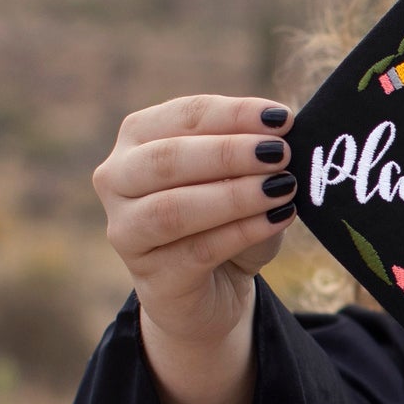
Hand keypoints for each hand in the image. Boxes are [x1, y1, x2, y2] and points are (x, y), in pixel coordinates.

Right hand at [93, 95, 296, 348]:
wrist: (213, 290)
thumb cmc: (227, 219)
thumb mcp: (242, 179)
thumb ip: (254, 156)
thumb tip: (285, 141)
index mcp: (139, 138)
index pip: (183, 115)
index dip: (234, 114)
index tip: (282, 118)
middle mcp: (118, 178)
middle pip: (167, 158)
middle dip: (229, 153)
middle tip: (280, 153)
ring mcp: (126, 230)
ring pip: (174, 209)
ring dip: (235, 195)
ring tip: (283, 188)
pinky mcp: (152, 276)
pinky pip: (197, 250)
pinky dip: (243, 231)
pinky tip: (279, 218)